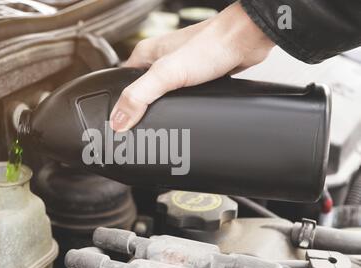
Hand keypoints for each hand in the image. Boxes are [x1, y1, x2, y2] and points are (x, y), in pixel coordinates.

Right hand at [109, 2, 274, 131]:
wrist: (247, 40)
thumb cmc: (211, 45)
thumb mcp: (167, 74)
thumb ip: (140, 96)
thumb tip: (119, 121)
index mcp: (145, 55)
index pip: (122, 83)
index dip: (120, 105)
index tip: (119, 124)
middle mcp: (161, 61)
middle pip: (142, 91)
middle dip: (142, 111)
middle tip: (141, 130)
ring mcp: (179, 68)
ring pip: (163, 95)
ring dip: (164, 109)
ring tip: (162, 126)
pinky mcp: (197, 77)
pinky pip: (182, 96)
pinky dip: (181, 107)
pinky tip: (184, 115)